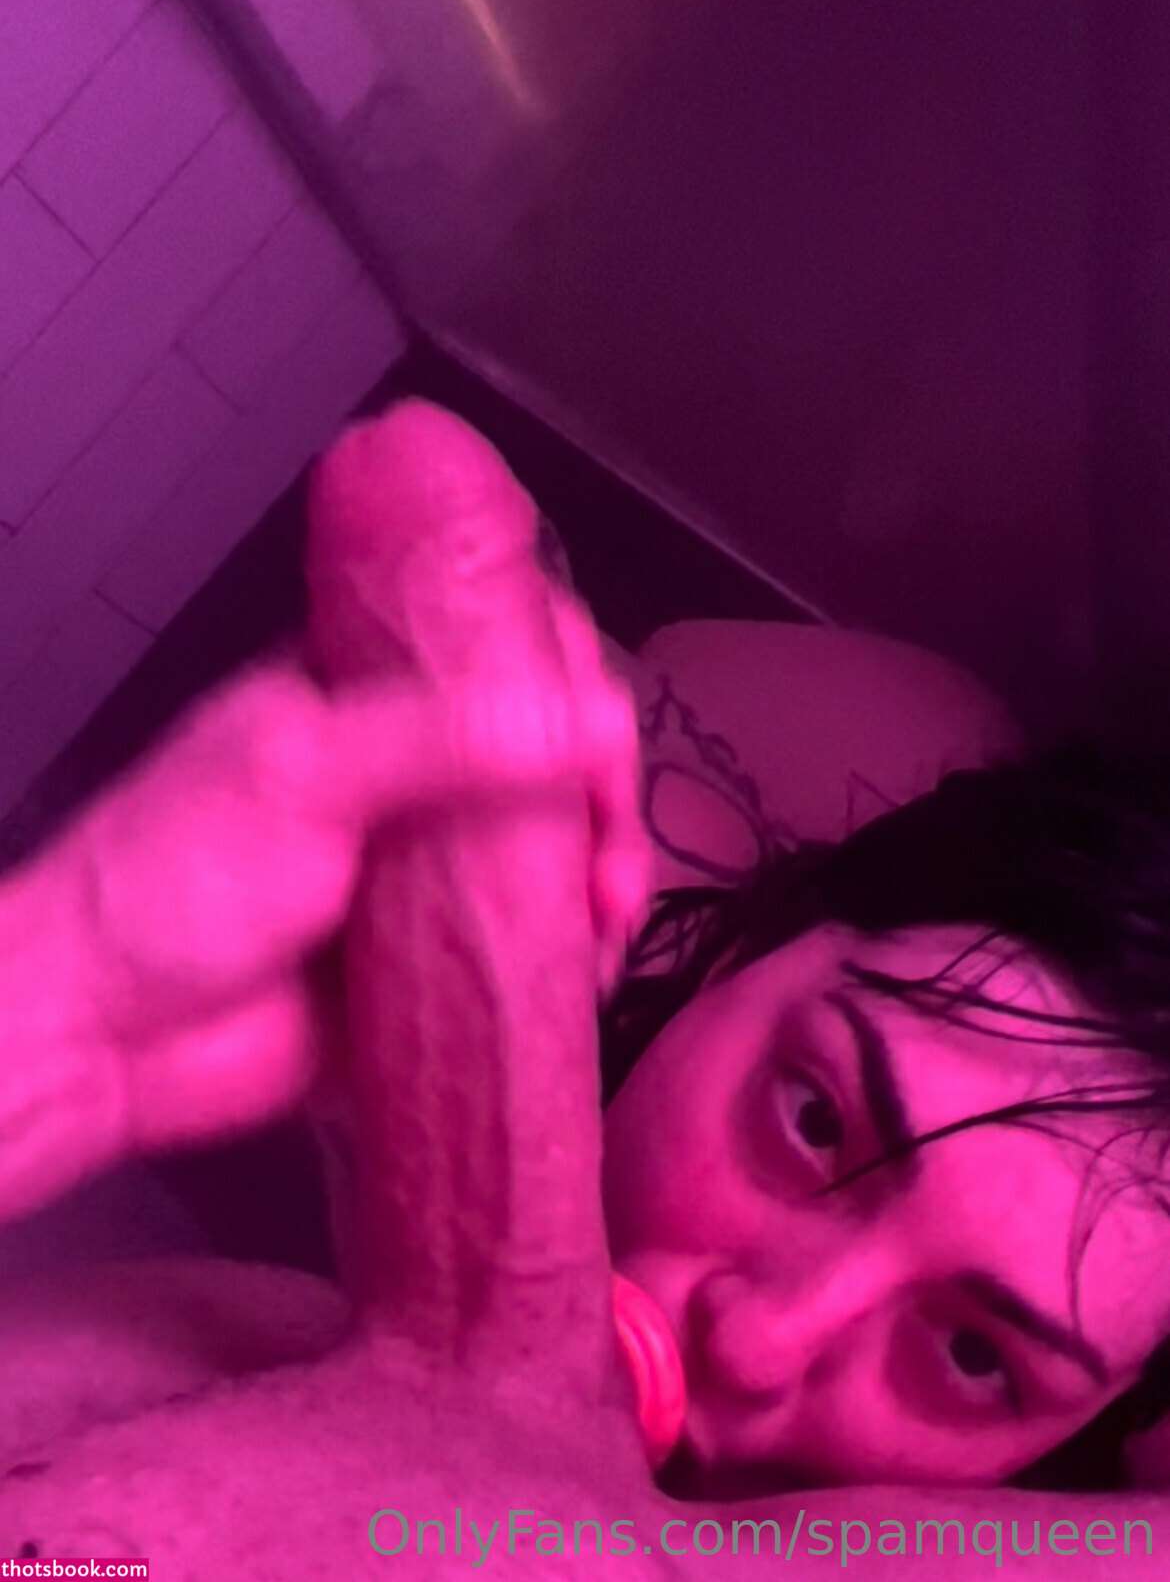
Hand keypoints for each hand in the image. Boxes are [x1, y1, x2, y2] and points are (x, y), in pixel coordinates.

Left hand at [1, 605, 649, 1216]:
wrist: (104, 1037)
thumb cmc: (170, 877)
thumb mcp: (306, 772)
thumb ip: (449, 736)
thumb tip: (595, 714)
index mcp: (366, 693)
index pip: (500, 651)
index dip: (571, 682)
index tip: (604, 741)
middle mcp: (408, 773)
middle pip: (547, 757)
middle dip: (603, 801)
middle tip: (609, 860)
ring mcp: (423, 869)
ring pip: (550, 855)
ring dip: (602, 881)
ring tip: (607, 926)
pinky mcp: (433, 961)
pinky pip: (529, 947)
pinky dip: (574, 959)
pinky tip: (588, 977)